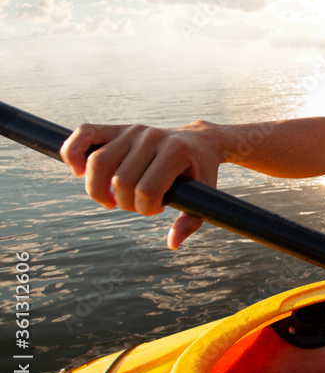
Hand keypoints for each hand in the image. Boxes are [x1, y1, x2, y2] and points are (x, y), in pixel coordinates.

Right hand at [60, 121, 222, 248]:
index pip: (146, 190)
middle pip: (120, 181)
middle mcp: (151, 137)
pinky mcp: (117, 128)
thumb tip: (172, 244)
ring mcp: (133, 130)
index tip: (157, 208)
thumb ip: (191, 220)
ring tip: (110, 199)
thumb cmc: (199, 170)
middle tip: (136, 204)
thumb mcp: (203, 193)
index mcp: (175, 151)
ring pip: (98, 163)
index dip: (146, 209)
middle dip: (125, 203)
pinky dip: (72, 152)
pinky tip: (76, 171)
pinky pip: (84, 134)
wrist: (197, 140)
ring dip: (97, 189)